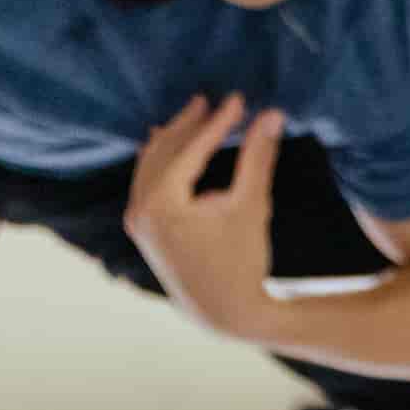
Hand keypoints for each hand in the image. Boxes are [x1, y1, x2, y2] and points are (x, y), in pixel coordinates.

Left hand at [124, 95, 283, 342]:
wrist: (222, 310)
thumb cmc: (242, 259)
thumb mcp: (252, 205)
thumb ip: (257, 157)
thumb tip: (272, 114)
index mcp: (162, 202)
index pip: (190, 149)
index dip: (217, 122)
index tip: (237, 100)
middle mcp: (140, 208)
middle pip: (162, 151)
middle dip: (188, 124)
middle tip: (211, 101)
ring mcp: (137, 219)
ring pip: (150, 165)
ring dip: (172, 139)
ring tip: (191, 115)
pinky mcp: (142, 228)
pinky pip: (146, 181)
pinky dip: (160, 160)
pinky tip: (168, 146)